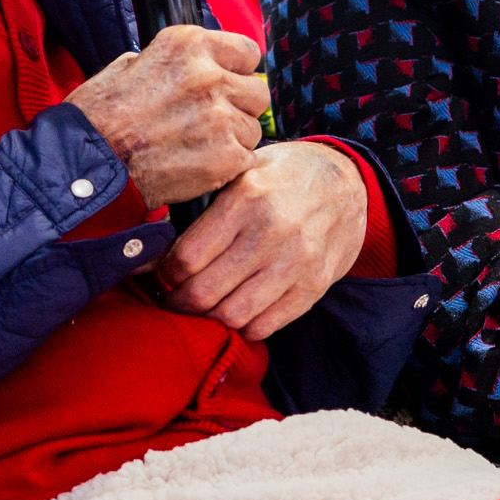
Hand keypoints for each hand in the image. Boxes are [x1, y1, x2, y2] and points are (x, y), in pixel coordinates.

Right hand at [64, 25, 267, 207]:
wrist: (86, 166)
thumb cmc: (97, 119)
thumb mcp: (126, 67)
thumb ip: (167, 63)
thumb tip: (191, 65)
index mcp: (187, 45)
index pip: (247, 52)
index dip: (236, 71)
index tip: (225, 83)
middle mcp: (209, 75)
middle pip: (256, 91)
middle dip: (238, 106)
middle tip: (210, 122)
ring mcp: (220, 117)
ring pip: (252, 128)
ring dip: (232, 139)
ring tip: (196, 148)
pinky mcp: (225, 157)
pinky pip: (245, 158)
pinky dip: (226, 166)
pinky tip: (197, 166)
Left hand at [156, 140, 369, 340]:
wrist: (347, 184)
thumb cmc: (282, 177)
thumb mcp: (243, 171)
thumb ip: (205, 204)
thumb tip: (152, 243)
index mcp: (246, 199)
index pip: (186, 257)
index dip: (164, 274)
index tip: (161, 275)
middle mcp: (272, 232)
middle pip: (204, 292)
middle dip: (178, 303)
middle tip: (171, 300)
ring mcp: (296, 263)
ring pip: (232, 315)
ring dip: (208, 319)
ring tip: (200, 310)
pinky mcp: (315, 286)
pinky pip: (266, 326)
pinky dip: (242, 328)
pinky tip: (235, 314)